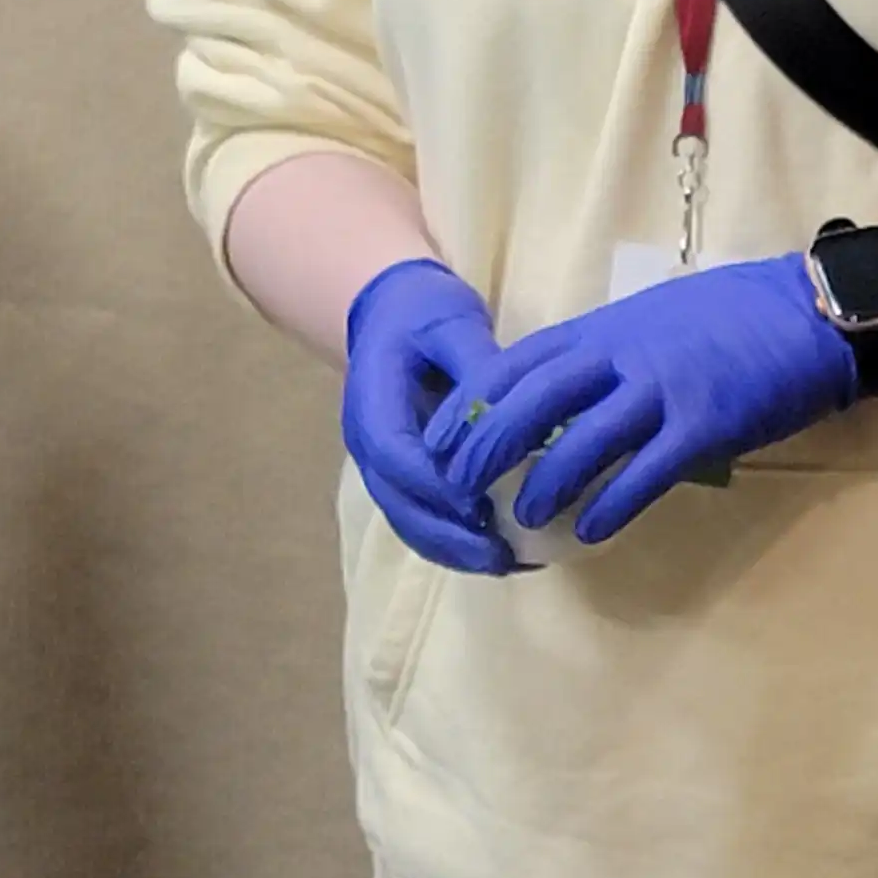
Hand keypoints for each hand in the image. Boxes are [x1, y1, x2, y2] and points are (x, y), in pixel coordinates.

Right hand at [342, 258, 515, 575]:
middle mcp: (366, 443)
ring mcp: (379, 466)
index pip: (392, 454)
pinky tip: (503, 553)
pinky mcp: (402, 477)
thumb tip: (510, 412)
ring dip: (455, 551)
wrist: (391, 314)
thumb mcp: (452, 322)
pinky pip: (420, 520)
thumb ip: (476, 364)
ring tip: (512, 564)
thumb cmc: (423, 314)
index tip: (483, 507)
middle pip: (397, 504)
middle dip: (450, 537)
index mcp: (371, 401)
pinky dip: (456, 543)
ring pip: (408, 522)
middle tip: (507, 557)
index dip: (434, 485)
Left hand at [427, 255, 856, 544]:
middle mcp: (622, 356)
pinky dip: (613, 503)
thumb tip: (554, 395)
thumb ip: (599, 352)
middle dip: (487, 444)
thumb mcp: (646, 317)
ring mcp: (663, 390)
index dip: (471, 403)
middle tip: (457, 486)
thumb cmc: (726, 315)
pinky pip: (646, 472)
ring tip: (520, 516)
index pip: (517, 363)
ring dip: (546, 482)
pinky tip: (590, 530)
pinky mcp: (704, 426)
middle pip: (534, 401)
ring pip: (583, 440)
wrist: (806, 312)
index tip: (437, 437)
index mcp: (602, 329)